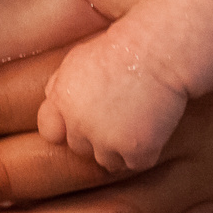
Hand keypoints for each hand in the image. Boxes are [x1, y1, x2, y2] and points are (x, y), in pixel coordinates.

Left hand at [36, 30, 189, 173]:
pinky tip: (154, 127)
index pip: (51, 132)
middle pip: (81, 148)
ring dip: (120, 148)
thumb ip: (60, 86)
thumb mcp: (79, 59)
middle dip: (96, 136)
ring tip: (138, 119)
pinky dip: (146, 151)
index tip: (86, 116)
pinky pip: (136, 163)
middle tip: (120, 113)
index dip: (67, 126)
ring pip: (107, 160)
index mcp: (62, 99)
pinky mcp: (136, 151)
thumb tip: (50, 106)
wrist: (162, 51)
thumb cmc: (124, 49)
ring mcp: (107, 140)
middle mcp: (79, 124)